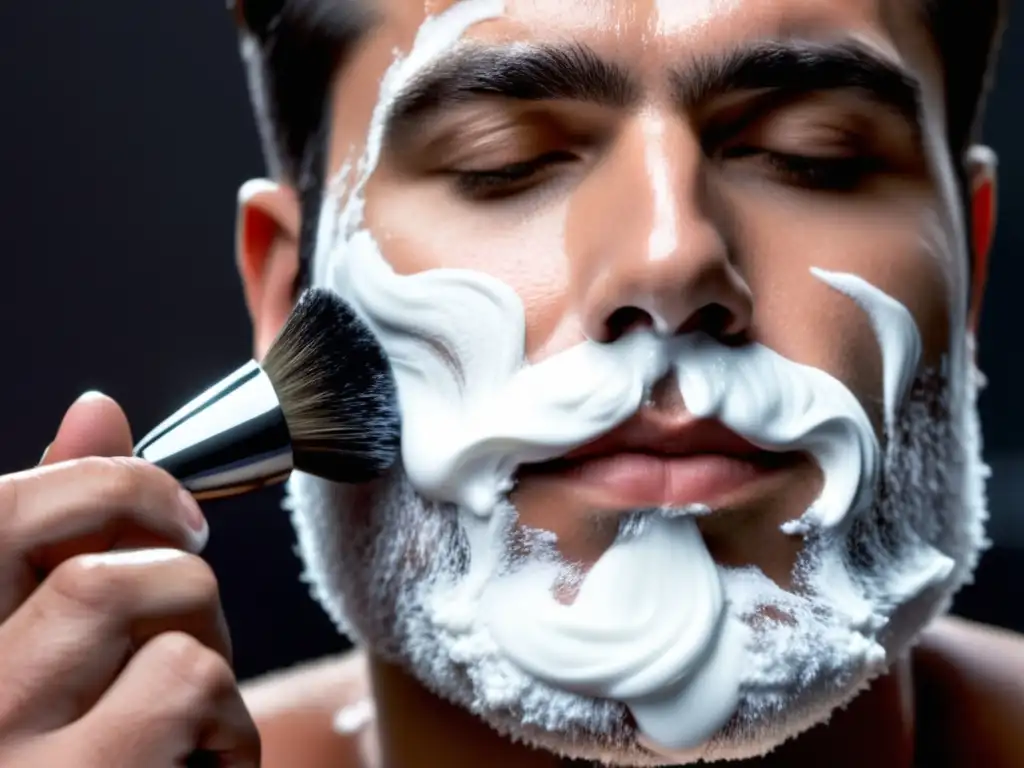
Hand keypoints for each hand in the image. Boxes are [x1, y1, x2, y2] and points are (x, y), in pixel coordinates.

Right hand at [0, 392, 259, 766]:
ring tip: (192, 723)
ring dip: (211, 651)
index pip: (5, 510)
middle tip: (192, 650)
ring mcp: (5, 751)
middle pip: (105, 564)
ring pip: (156, 605)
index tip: (180, 515)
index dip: (114, 484)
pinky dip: (230, 723)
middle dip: (185, 594)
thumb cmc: (74, 756)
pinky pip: (190, 681)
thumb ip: (58, 532)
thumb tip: (96, 407)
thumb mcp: (51, 648)